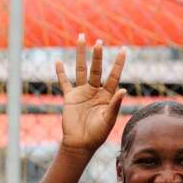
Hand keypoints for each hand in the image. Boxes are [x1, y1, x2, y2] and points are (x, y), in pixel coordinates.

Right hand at [54, 35, 126, 155]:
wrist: (80, 143)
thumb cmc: (97, 134)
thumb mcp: (109, 119)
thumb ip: (115, 104)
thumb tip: (124, 89)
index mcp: (107, 96)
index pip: (114, 76)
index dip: (119, 63)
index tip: (124, 50)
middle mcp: (95, 91)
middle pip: (96, 69)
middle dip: (97, 55)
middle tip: (99, 41)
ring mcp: (82, 93)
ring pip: (81, 70)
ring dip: (80, 55)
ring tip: (81, 39)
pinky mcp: (70, 97)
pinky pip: (65, 82)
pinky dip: (61, 73)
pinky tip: (58, 62)